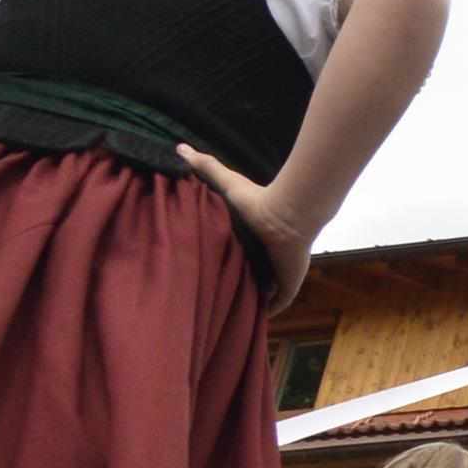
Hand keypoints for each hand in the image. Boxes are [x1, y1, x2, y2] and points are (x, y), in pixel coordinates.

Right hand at [178, 145, 315, 312]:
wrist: (285, 215)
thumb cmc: (257, 199)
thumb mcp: (225, 183)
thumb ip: (204, 166)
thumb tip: (179, 147)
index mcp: (253, 242)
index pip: (238, 257)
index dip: (225, 264)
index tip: (206, 271)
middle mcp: (266, 258)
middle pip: (249, 276)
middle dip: (235, 284)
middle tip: (211, 297)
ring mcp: (279, 273)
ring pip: (262, 293)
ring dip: (249, 301)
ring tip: (226, 313)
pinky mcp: (288, 285)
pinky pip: (277, 305)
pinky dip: (267, 313)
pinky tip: (253, 321)